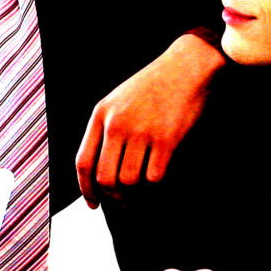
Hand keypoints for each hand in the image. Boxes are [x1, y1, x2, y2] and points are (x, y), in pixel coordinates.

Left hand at [73, 34, 224, 205]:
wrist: (187, 67)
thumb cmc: (154, 86)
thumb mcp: (119, 100)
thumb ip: (106, 129)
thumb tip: (101, 171)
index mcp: (101, 114)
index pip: (84, 162)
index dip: (86, 189)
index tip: (93, 204)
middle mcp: (117, 124)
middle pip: (105, 177)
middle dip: (112, 197)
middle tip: (122, 203)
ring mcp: (141, 131)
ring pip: (129, 181)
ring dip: (134, 194)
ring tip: (141, 194)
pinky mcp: (166, 139)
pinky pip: (154, 176)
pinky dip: (155, 184)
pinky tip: (158, 178)